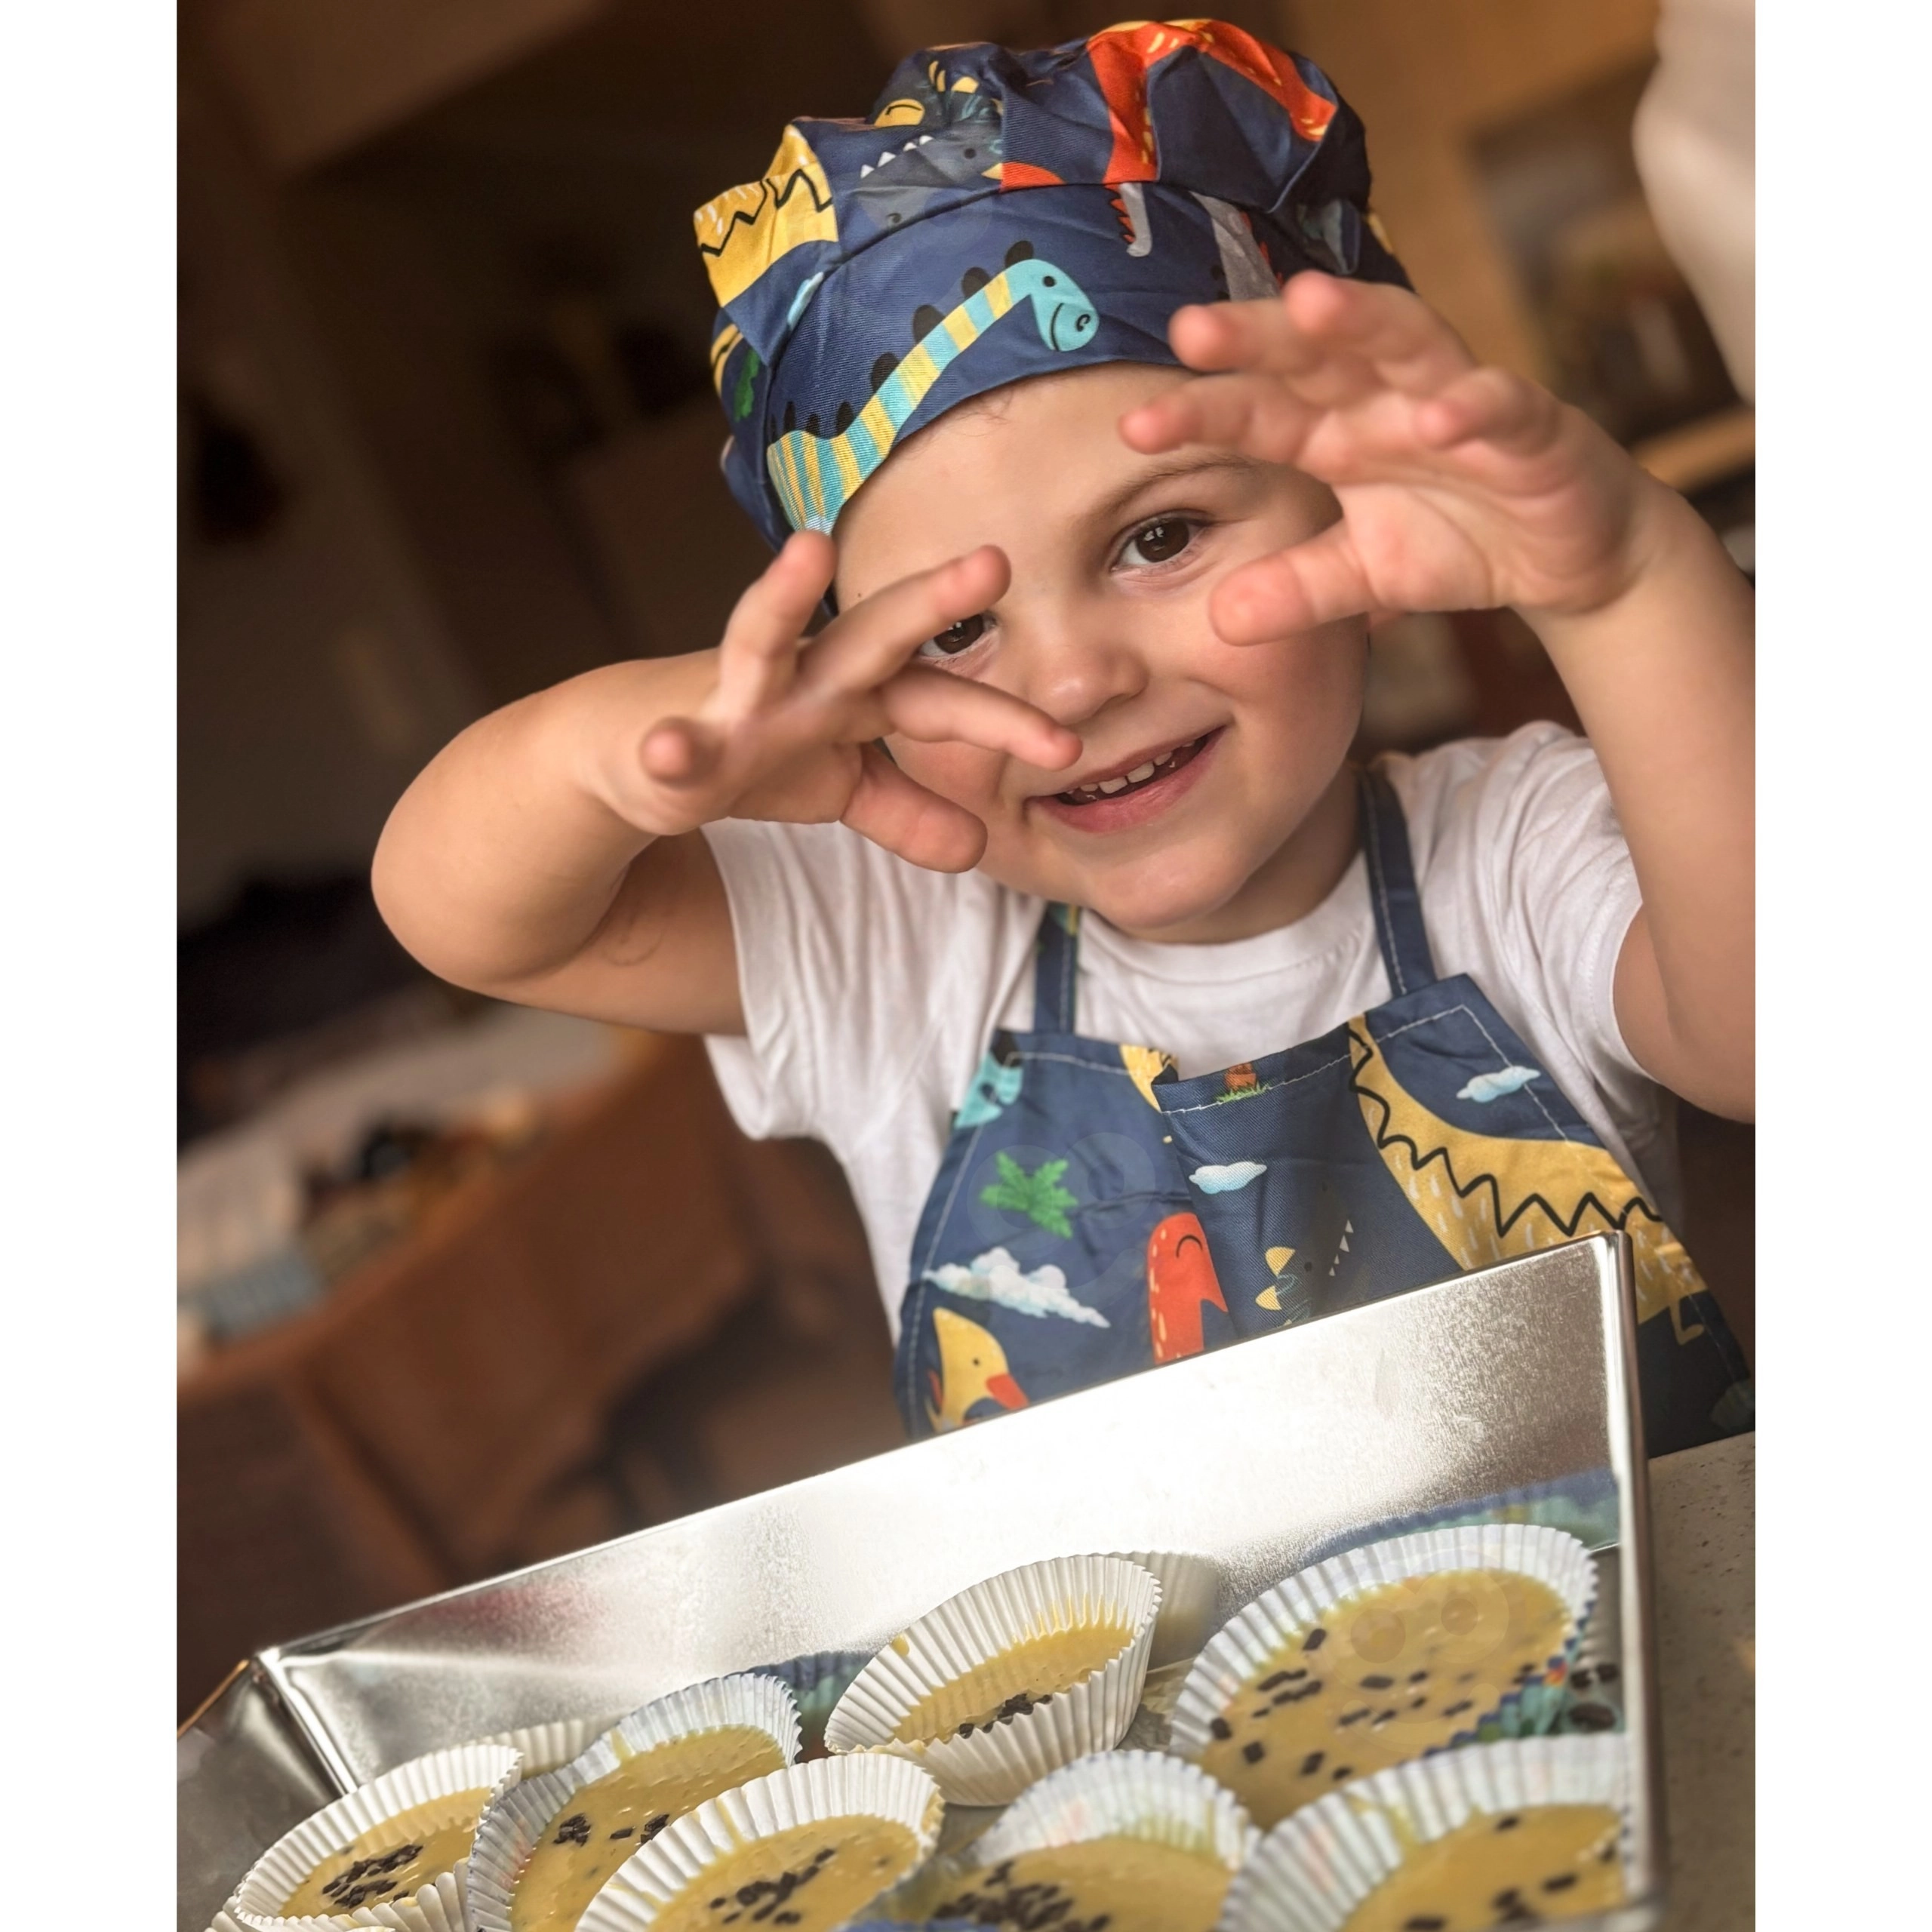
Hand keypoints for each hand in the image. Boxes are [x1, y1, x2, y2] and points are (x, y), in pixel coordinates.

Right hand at [584, 534, 1078, 872]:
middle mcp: (804, 677)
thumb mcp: (841, 787)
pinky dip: (670, 747)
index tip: (1066, 747)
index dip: (1001, 720)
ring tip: (809, 549)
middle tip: (991, 561)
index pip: (941, 699)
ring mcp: (735, 697)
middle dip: (929, 599)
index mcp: (857, 691)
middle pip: (876, 634)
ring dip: (783, 593)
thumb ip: (909, 812)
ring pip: (761, 636)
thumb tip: (980, 846)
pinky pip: (674, 743)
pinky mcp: (674, 736)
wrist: (633, 757)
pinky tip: (668, 749)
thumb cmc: (753, 751)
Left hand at [1120, 272, 1676, 641]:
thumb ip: (1297, 591)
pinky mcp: (1531, 425)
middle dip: (1256, 336)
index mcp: (1339, 432)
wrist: (1567, 554)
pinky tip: (1440, 415)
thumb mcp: (1364, 577)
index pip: (1258, 411)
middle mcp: (1388, 400)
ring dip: (1361, 322)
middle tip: (1190, 328)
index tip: (1135, 426)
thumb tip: (1220, 620)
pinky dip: (1473, 407)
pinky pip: (1500, 407)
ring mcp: (1459, 401)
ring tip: (1308, 305)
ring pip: (1406, 342)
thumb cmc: (1457, 540)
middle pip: (1314, 353)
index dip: (1201, 413)